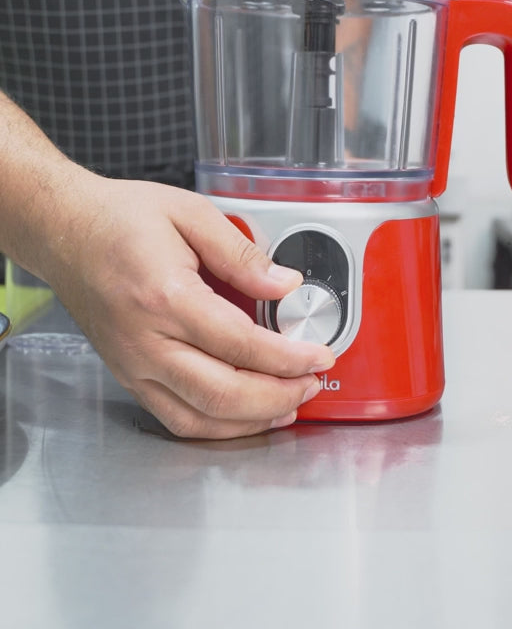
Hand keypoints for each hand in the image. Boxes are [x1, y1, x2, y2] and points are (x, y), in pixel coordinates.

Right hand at [44, 177, 334, 439]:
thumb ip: (241, 252)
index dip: (288, 357)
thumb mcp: (189, 212)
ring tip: (290, 404)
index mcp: (165, 296)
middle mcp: (146, 341)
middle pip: (224, 393)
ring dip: (252, 420)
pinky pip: (175, 418)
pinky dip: (216, 427)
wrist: (64, 230)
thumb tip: (285, 284)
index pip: (240, 343)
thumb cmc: (119, 218)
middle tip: (313, 383)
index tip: (320, 354)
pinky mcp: (128, 375)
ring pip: (200, 418)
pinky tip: (246, 414)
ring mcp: (134, 365)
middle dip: (280, 395)